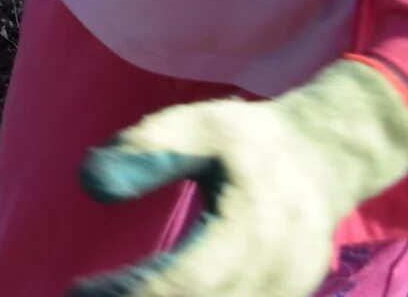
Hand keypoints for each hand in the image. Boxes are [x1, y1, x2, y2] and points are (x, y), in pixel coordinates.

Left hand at [69, 58, 407, 296]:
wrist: (326, 157)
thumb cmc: (252, 140)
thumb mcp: (198, 126)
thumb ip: (147, 151)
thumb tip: (89, 182)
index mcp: (254, 228)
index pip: (188, 281)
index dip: (133, 293)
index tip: (81, 292)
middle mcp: (277, 271)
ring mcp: (287, 292)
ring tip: (112, 293)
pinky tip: (149, 293)